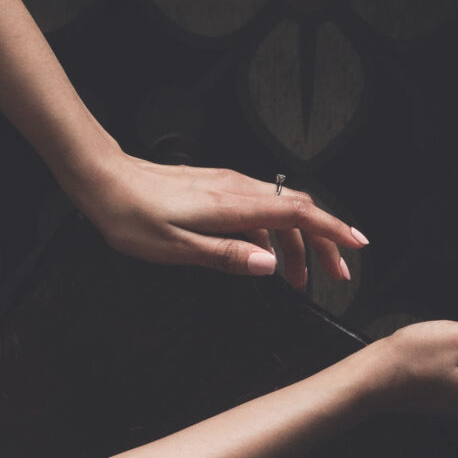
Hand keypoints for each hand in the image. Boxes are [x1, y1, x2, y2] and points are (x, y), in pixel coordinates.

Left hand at [68, 155, 365, 288]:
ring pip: (278, 211)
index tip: (357, 246)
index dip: (332, 230)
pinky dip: (272, 234)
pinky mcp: (215, 188)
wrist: (100, 179)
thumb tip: (270, 265)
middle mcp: (235, 190)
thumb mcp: (176, 248)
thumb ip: (227, 257)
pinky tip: (264, 256)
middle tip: (335, 275)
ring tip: (299, 278)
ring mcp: (226, 186)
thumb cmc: (130, 215)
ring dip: (297, 243)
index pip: (298, 214)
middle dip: (324, 242)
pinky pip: (258, 209)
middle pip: (297, 211)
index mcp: (231, 206)